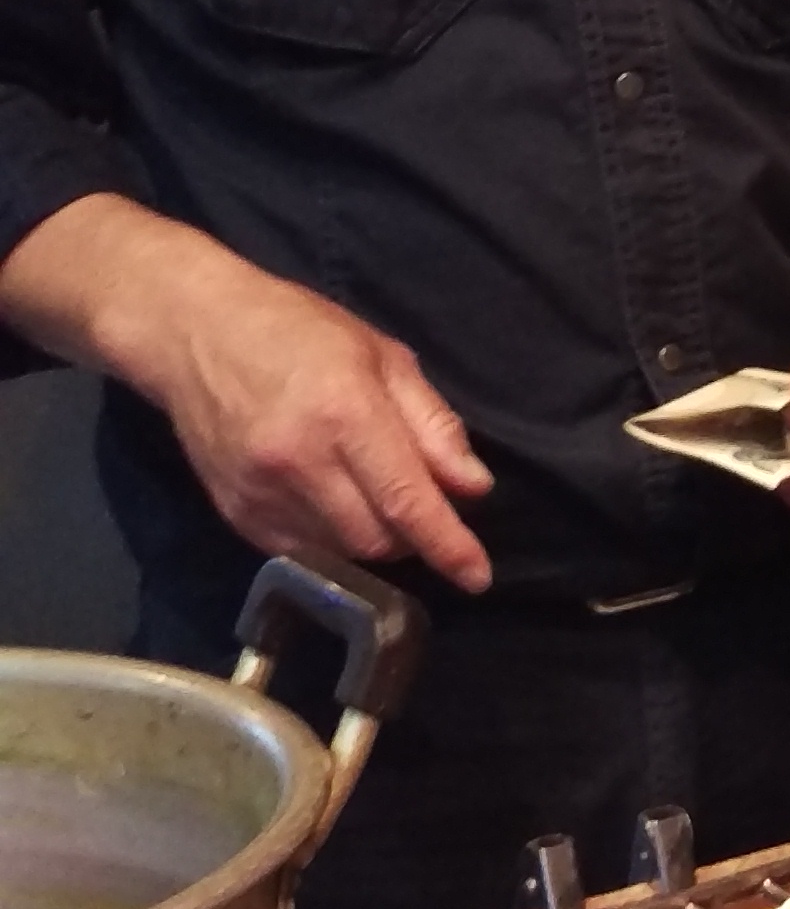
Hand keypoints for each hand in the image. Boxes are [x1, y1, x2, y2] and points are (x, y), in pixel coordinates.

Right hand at [0, 202, 494, 589]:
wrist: (194, 332)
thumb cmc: (298, 331)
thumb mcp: (382, 356)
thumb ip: (431, 424)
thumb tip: (472, 487)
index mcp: (344, 412)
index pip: (406, 500)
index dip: (447, 545)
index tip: (477, 577)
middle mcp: (299, 461)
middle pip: (377, 540)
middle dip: (412, 538)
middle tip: (419, 505)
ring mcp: (261, 493)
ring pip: (340, 553)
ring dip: (373, 540)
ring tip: (373, 497)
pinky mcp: (236, 514)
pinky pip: (302, 552)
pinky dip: (331, 541)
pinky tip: (332, 503)